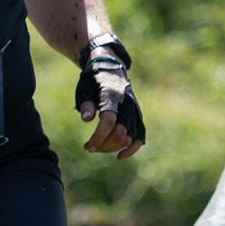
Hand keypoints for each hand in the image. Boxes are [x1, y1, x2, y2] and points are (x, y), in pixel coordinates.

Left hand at [76, 40, 144, 159]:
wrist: (109, 68)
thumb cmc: (92, 80)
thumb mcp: (84, 88)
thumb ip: (85, 104)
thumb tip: (86, 119)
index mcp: (111, 95)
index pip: (109, 120)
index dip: (99, 137)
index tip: (87, 147)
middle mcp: (126, 104)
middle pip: (121, 131)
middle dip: (104, 144)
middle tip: (89, 147)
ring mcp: (134, 110)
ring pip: (130, 136)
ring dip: (114, 147)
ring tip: (99, 148)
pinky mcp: (137, 116)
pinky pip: (140, 135)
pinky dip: (132, 147)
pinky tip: (120, 156)